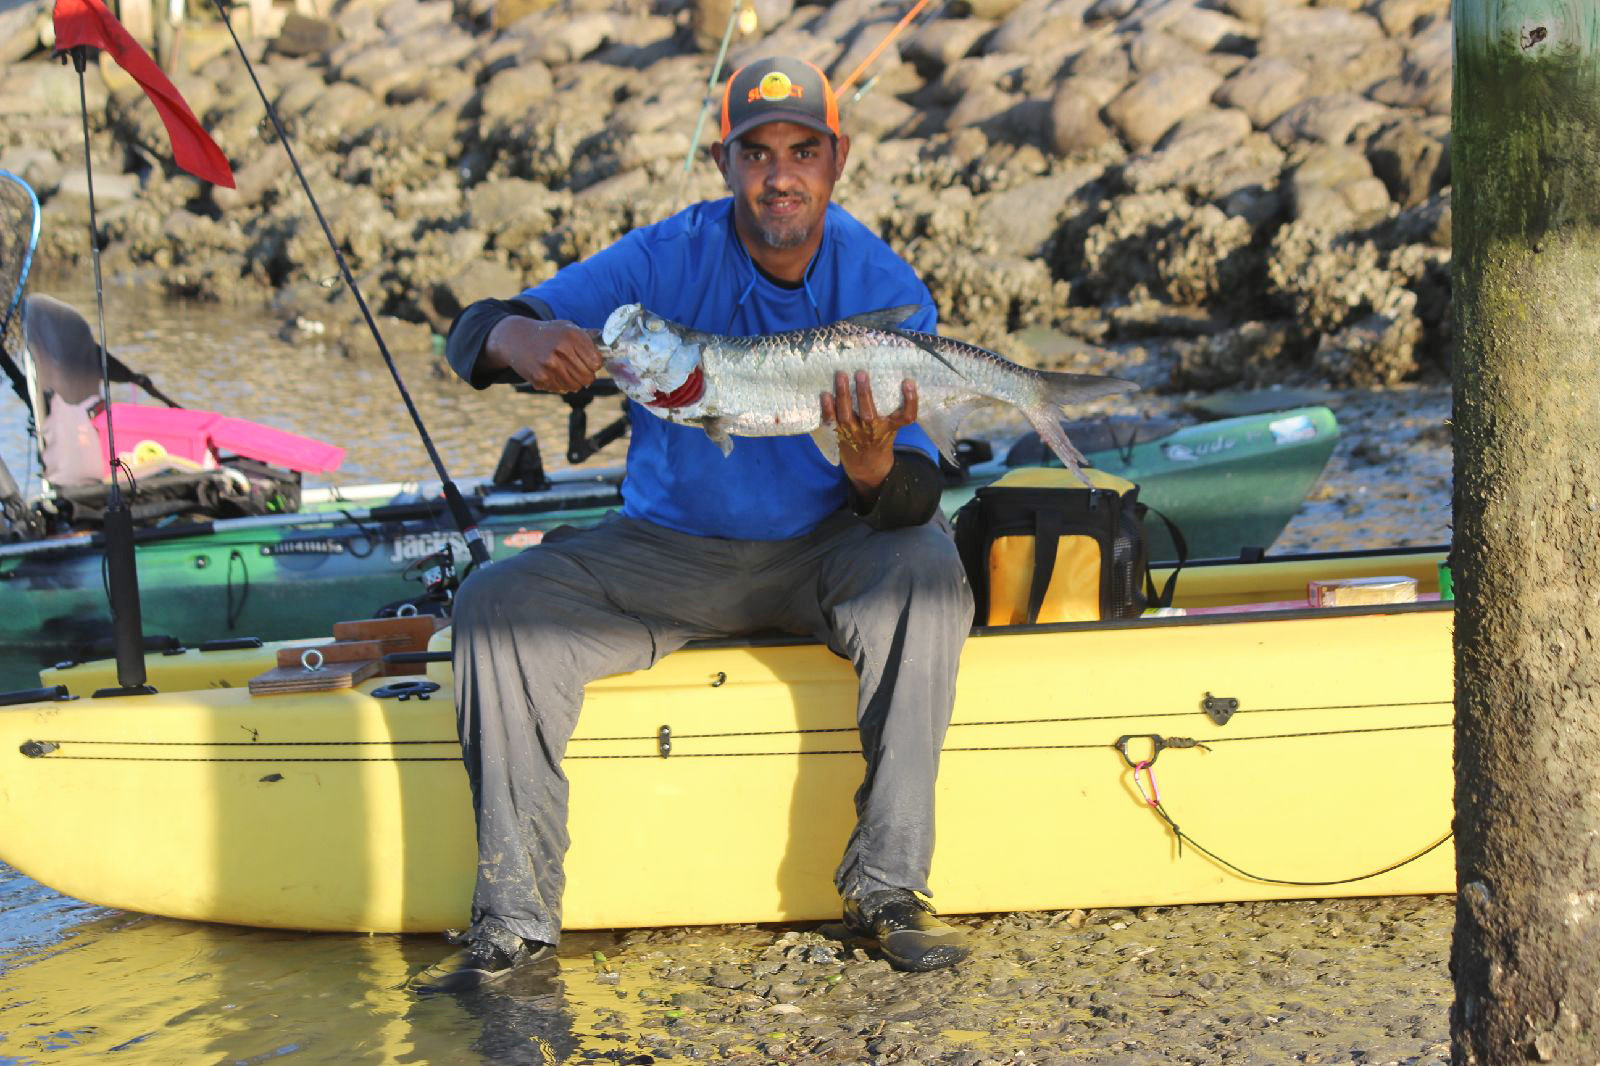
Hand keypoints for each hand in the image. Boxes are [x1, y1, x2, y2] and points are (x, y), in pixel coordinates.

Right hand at [484, 316, 602, 392]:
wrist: (515, 338)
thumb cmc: (547, 333)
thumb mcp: (567, 327)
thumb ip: (588, 337)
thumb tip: (612, 343)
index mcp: (572, 336)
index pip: (597, 362)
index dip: (594, 364)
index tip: (588, 361)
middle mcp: (561, 350)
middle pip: (588, 377)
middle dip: (586, 375)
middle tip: (578, 369)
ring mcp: (549, 365)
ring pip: (576, 386)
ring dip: (574, 382)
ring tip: (565, 371)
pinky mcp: (540, 378)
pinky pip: (561, 389)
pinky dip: (560, 385)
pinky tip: (552, 373)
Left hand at [820, 370, 917, 498]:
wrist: (866, 466)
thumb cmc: (880, 439)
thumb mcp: (892, 427)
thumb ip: (892, 410)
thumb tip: (893, 379)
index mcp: (890, 428)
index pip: (906, 417)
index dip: (910, 401)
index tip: (909, 383)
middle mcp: (872, 432)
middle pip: (869, 414)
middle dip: (864, 394)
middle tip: (861, 373)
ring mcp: (854, 434)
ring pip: (847, 415)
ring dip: (843, 395)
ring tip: (841, 376)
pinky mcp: (839, 436)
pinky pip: (832, 422)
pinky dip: (827, 409)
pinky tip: (825, 395)